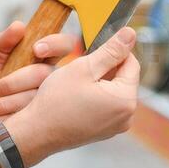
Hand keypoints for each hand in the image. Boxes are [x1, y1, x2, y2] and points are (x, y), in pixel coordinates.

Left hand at [0, 21, 81, 119]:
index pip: (64, 45)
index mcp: (44, 60)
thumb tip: (19, 25)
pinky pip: (30, 120)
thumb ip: (2, 43)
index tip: (36, 49)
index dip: (55, 44)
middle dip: (17, 81)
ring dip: (7, 103)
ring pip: (36, 98)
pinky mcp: (44, 121)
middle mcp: (53, 80)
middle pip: (46, 74)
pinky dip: (5, 118)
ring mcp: (51, 101)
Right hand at [0, 27, 139, 166]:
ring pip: (114, 92)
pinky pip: (106, 106)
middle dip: (106, 68)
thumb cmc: (56, 101)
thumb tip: (130, 34)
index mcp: (126, 100)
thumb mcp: (84, 68)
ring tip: (77, 82)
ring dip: (100, 81)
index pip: (132, 63)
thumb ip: (111, 50)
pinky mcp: (104, 131)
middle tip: (81, 66)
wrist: (37, 133)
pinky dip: (95, 96)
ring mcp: (116, 126)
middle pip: (124, 79)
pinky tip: (76, 96)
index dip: (115, 51)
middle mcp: (127, 116)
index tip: (96, 48)